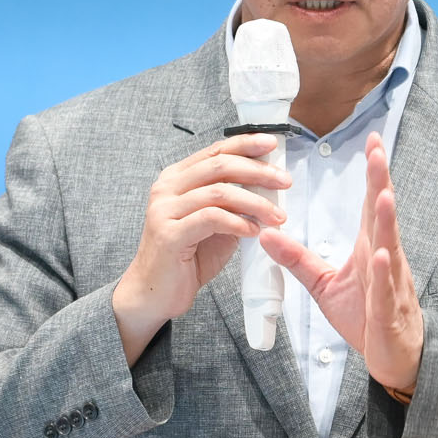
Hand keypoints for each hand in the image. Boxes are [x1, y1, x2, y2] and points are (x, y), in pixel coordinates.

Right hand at [113, 134, 290, 366]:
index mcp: (176, 179)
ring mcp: (165, 210)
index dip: (245, 144)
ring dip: (254, 202)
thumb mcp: (215, 224)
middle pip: (219, 166)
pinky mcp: (169, 234)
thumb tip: (268, 188)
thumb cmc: (185, 257)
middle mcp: (167, 188)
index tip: (272, 144)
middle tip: (283, 181)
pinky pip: (212, 219)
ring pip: (219, 192)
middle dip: (257, 171)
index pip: (215, 151)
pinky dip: (238, 222)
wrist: (154, 293)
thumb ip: (233, 203)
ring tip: (276, 216)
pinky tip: (253, 231)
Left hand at [259, 131, 422, 392]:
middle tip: (378, 151)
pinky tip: (381, 254)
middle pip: (383, 215)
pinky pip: (385, 287)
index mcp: (370, 248)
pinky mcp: (387, 309)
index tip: (372, 142)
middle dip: (381, 182)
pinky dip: (384, 270)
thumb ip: (297, 259)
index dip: (372, 174)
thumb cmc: (366, 317)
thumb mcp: (324, 285)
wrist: (394, 356)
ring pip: (389, 246)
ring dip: (387, 221)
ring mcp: (390, 282)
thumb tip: (266, 234)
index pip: (371, 204)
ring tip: (384, 194)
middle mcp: (384, 257)